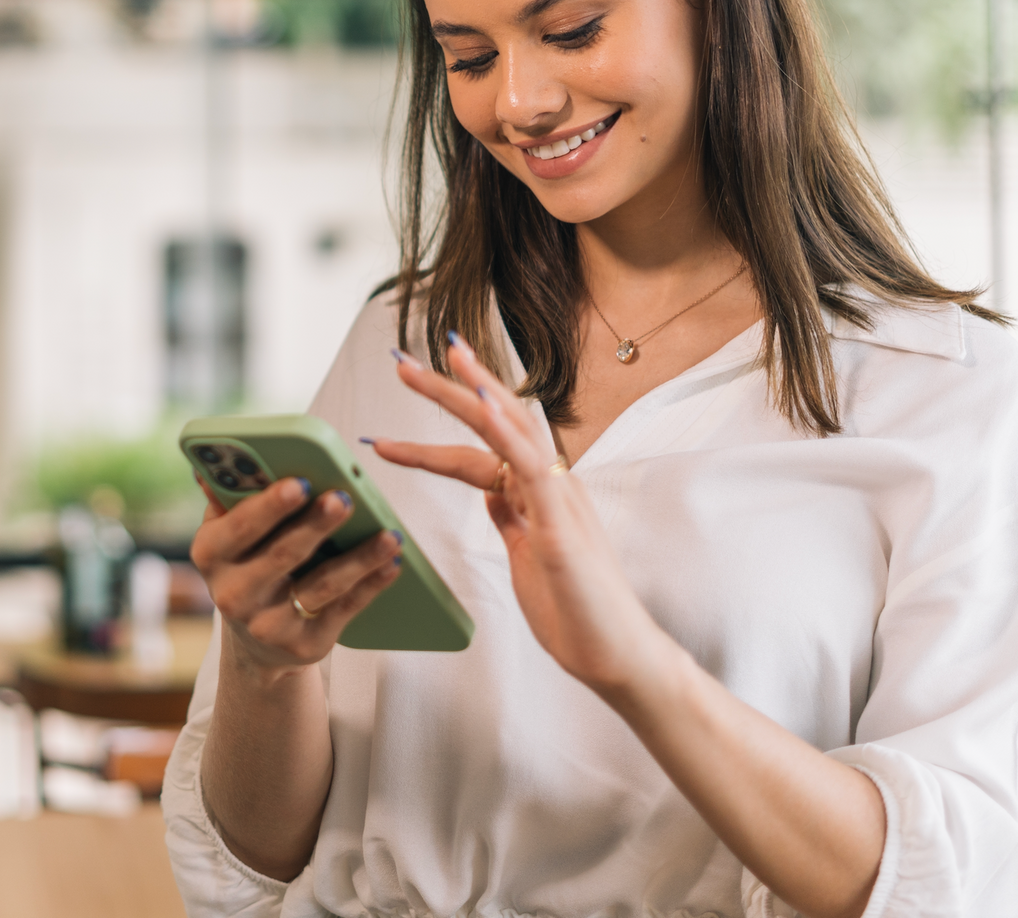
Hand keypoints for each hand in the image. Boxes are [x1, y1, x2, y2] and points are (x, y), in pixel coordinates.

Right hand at [189, 475, 403, 678]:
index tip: (300, 482)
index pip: (240, 527)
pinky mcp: (304, 644)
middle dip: (316, 525)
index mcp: (211, 554)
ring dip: (358, 558)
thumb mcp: (227, 534)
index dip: (270, 506)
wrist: (254, 641)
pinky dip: (371, 585)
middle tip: (345, 498)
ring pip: (321, 585)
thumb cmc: (247, 564)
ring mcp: (269, 624)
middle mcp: (234, 593)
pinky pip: (344, 609)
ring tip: (388, 535)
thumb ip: (230, 497)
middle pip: (282, 555)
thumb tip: (222, 460)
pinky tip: (392, 563)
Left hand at [369, 338, 671, 697]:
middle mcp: (550, 484)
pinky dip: (505, 431)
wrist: (616, 656)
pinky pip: (531, 467)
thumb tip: (490, 492)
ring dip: (471, 393)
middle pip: (494, 421)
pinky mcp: (561, 524)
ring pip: (512, 430)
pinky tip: (482, 405)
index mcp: (538, 491)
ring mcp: (559, 499)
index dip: (446, 416)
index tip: (409, 386)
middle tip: (402, 361)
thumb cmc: (576, 612)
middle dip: (447, 388)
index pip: (483, 441)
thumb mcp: (528, 555)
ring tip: (436, 361)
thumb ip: (511, 519)